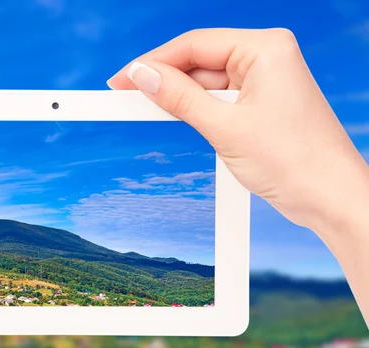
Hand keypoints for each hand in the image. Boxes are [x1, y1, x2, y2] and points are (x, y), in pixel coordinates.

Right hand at [108, 28, 368, 230]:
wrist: (329, 198)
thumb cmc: (294, 161)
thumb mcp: (225, 128)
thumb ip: (180, 98)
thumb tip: (143, 75)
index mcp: (266, 49)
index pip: (196, 44)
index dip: (154, 61)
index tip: (123, 78)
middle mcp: (267, 57)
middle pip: (200, 60)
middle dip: (163, 78)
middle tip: (125, 95)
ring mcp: (266, 80)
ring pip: (207, 80)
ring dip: (178, 95)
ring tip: (143, 107)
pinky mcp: (262, 102)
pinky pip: (219, 97)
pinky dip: (196, 107)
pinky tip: (174, 113)